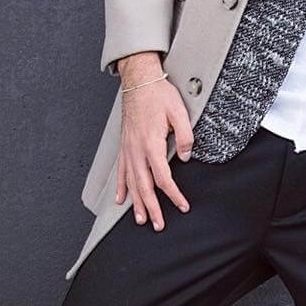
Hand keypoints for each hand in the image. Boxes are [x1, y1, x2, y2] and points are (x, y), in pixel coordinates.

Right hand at [115, 53, 194, 230]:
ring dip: (136, 203)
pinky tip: (120, 199)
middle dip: (152, 208)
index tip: (182, 206)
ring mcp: (128, 149)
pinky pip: (120, 171)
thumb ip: (185, 137)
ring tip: (140, 219)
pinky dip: (120, 187)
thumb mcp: (180, 112)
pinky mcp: (124, 145)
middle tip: (158, 225)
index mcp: (152, 144)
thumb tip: (185, 157)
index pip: (163, 178)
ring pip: (131, 182)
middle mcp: (137, 150)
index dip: (173, 195)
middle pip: (144, 186)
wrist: (139, 80)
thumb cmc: (159, 94)